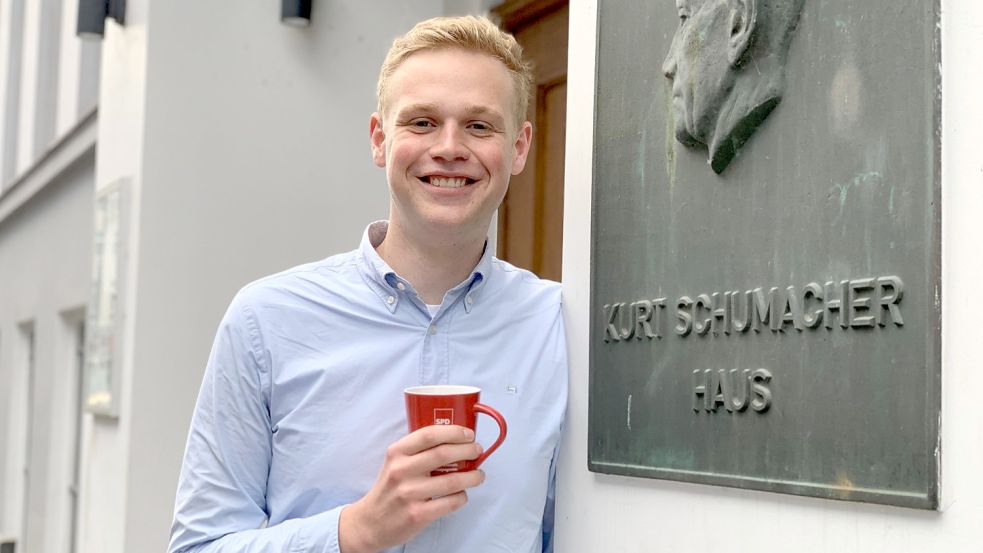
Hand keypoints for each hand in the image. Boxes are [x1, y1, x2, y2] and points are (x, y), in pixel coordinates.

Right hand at [338, 425, 484, 552]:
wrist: (371, 522)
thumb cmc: (390, 488)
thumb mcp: (395, 462)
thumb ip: (419, 450)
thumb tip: (455, 440)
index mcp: (397, 452)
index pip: (429, 435)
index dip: (453, 432)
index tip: (468, 434)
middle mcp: (401, 471)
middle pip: (444, 454)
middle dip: (468, 450)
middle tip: (477, 451)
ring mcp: (409, 493)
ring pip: (453, 480)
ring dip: (472, 476)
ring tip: (478, 475)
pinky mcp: (417, 514)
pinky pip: (451, 502)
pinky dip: (462, 497)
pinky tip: (462, 494)